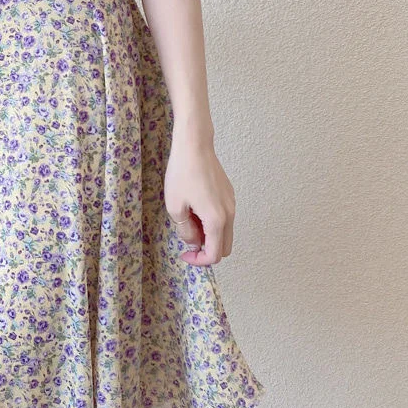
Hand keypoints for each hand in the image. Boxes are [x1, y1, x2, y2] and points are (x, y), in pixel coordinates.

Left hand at [163, 138, 234, 265]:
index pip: (215, 255)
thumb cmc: (182, 174)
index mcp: (217, 220)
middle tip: (188, 238)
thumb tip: (194, 242)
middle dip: (207, 249)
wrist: (194, 146)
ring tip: (189, 218)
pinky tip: (195, 207)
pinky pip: (224, 218)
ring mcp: (232, 203)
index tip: (185, 254)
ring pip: (225, 232)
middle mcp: (230, 214)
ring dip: (209, 234)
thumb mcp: (176, 207)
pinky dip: (212, 222)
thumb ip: (186, 231)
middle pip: (225, 247)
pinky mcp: (229, 194)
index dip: (199, 261)